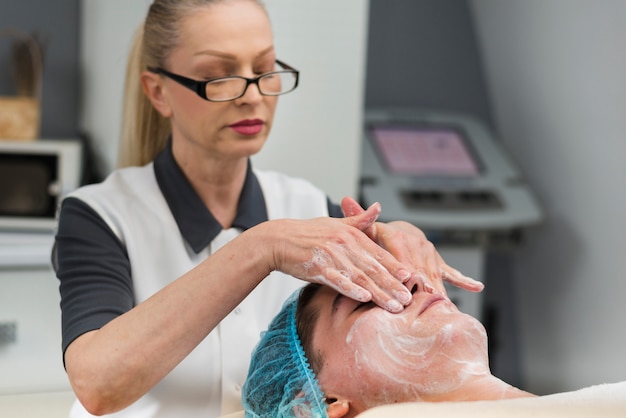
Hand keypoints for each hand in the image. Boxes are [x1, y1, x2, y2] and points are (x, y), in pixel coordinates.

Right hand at [264, 202, 412, 311]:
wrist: (279, 239)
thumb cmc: (308, 232)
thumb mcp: (336, 223)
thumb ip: (360, 220)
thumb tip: (378, 207)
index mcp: (351, 234)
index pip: (378, 253)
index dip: (396, 266)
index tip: (411, 279)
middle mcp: (344, 243)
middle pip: (373, 267)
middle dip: (393, 285)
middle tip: (408, 299)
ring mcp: (331, 255)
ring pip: (360, 276)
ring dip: (379, 292)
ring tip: (393, 306)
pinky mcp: (317, 267)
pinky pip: (338, 280)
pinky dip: (351, 289)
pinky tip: (365, 298)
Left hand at [340, 197, 483, 294]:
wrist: (401, 232)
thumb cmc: (379, 235)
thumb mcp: (368, 228)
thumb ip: (358, 218)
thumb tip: (345, 199)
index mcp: (399, 238)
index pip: (402, 256)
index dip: (406, 268)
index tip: (409, 279)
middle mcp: (417, 245)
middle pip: (421, 267)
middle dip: (425, 282)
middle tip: (429, 295)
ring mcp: (430, 255)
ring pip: (436, 273)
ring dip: (441, 287)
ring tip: (445, 301)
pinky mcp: (438, 263)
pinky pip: (452, 272)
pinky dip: (464, 280)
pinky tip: (477, 287)